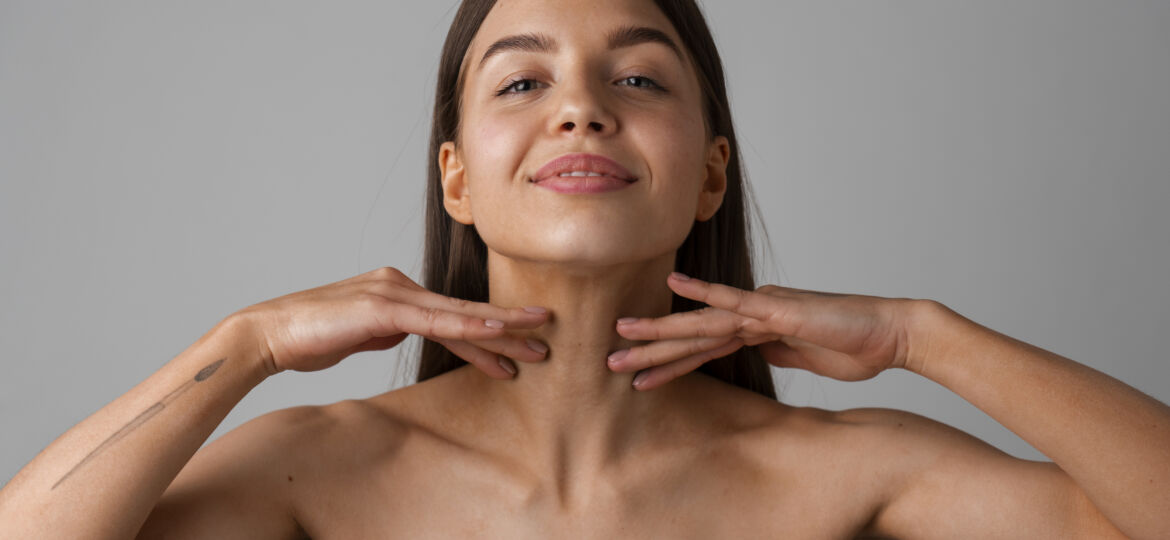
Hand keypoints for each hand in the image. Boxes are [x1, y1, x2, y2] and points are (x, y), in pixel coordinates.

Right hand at [230, 266, 549, 377]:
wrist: (268, 334)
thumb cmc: (309, 337)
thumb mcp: (361, 335)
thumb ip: (389, 330)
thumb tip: (412, 333)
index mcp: (397, 292)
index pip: (454, 315)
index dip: (490, 331)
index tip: (522, 344)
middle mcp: (401, 286)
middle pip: (465, 311)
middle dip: (509, 326)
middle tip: (548, 336)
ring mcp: (393, 293)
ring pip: (458, 314)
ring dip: (500, 328)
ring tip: (537, 341)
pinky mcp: (382, 307)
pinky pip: (435, 320)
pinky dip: (467, 327)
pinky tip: (494, 335)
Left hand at [609, 272, 925, 389]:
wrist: (891, 333)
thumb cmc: (856, 347)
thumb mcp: (808, 359)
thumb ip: (780, 352)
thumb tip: (760, 351)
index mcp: (758, 328)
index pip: (703, 347)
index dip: (669, 361)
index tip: (638, 375)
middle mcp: (752, 314)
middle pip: (691, 334)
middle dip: (649, 349)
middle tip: (608, 361)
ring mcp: (761, 309)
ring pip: (701, 324)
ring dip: (660, 334)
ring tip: (621, 341)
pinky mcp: (776, 309)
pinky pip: (734, 301)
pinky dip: (704, 294)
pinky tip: (674, 286)